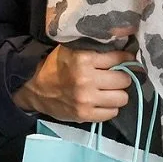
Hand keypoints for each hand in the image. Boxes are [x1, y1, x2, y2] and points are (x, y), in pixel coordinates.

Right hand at [16, 45, 135, 122]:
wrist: (34, 88)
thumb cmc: (56, 65)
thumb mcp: (73, 49)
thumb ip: (95, 48)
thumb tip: (123, 46)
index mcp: (84, 59)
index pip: (119, 58)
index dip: (126, 59)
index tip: (128, 60)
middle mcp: (87, 80)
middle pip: (124, 80)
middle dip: (123, 77)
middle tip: (117, 76)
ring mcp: (86, 100)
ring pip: (122, 98)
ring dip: (118, 94)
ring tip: (111, 90)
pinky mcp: (84, 115)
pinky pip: (112, 113)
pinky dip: (110, 107)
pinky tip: (103, 101)